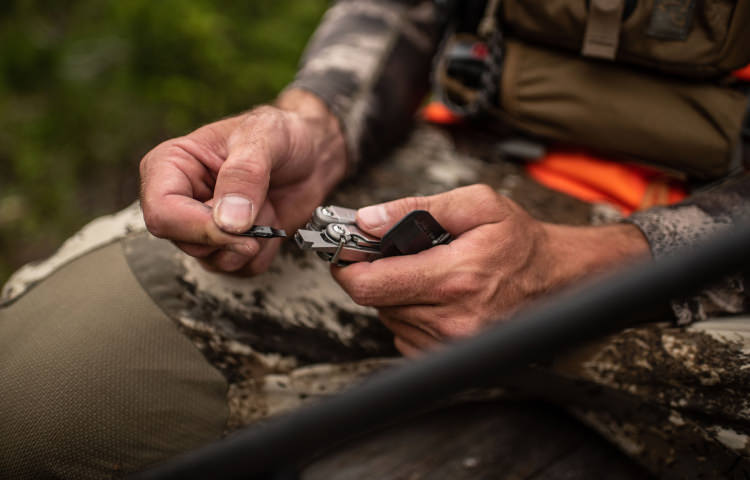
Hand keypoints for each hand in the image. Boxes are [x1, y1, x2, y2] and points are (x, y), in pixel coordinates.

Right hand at [139, 89, 346, 273]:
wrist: (312, 153)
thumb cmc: (283, 134)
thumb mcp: (265, 138)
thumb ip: (244, 175)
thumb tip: (226, 221)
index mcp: (171, 165)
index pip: (162, 213)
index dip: (199, 227)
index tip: (237, 225)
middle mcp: (182, 199)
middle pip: (188, 243)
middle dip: (234, 232)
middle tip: (262, 202)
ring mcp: (204, 226)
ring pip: (214, 261)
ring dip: (253, 239)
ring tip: (266, 204)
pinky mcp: (229, 245)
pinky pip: (242, 269)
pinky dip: (266, 250)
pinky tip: (272, 220)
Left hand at [332, 185, 650, 355]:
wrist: (557, 278)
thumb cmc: (519, 241)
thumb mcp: (476, 204)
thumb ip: (416, 208)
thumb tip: (367, 219)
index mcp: (453, 278)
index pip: (369, 285)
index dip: (347, 266)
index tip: (346, 250)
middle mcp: (450, 319)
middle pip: (375, 300)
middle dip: (377, 272)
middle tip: (396, 252)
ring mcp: (451, 343)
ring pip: (388, 316)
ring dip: (395, 291)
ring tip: (428, 270)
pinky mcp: (451, 355)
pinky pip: (404, 334)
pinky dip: (409, 311)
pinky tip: (435, 294)